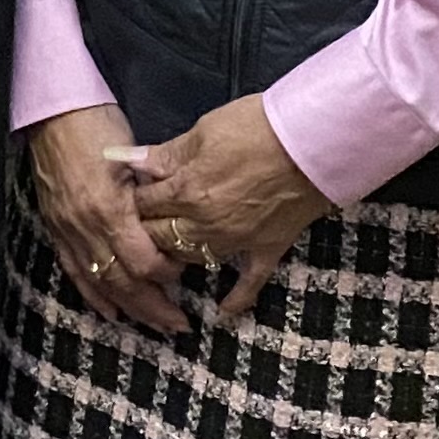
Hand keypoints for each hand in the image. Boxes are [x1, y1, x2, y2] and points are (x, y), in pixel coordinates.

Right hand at [28, 102, 187, 334]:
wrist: (52, 111)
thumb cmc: (97, 125)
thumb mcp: (132, 157)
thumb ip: (150, 195)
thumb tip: (173, 224)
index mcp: (109, 208)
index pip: (143, 262)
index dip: (167, 273)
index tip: (184, 270)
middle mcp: (86, 227)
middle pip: (124, 283)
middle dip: (154, 307)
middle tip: (180, 324)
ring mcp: (67, 231)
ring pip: (101, 284)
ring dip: (129, 309)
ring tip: (155, 325)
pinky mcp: (55, 229)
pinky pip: (74, 272)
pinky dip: (93, 296)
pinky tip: (110, 311)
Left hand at [126, 95, 329, 321]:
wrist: (310, 141)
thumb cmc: (255, 127)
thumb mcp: (204, 130)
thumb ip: (166, 153)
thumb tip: (128, 159)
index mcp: (187, 190)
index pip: (144, 204)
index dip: (132, 198)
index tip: (128, 196)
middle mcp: (206, 223)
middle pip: (161, 237)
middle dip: (146, 230)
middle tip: (139, 225)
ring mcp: (237, 240)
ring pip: (194, 259)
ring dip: (177, 257)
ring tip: (166, 253)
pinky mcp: (266, 248)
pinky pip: (249, 283)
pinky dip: (236, 299)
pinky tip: (223, 311)